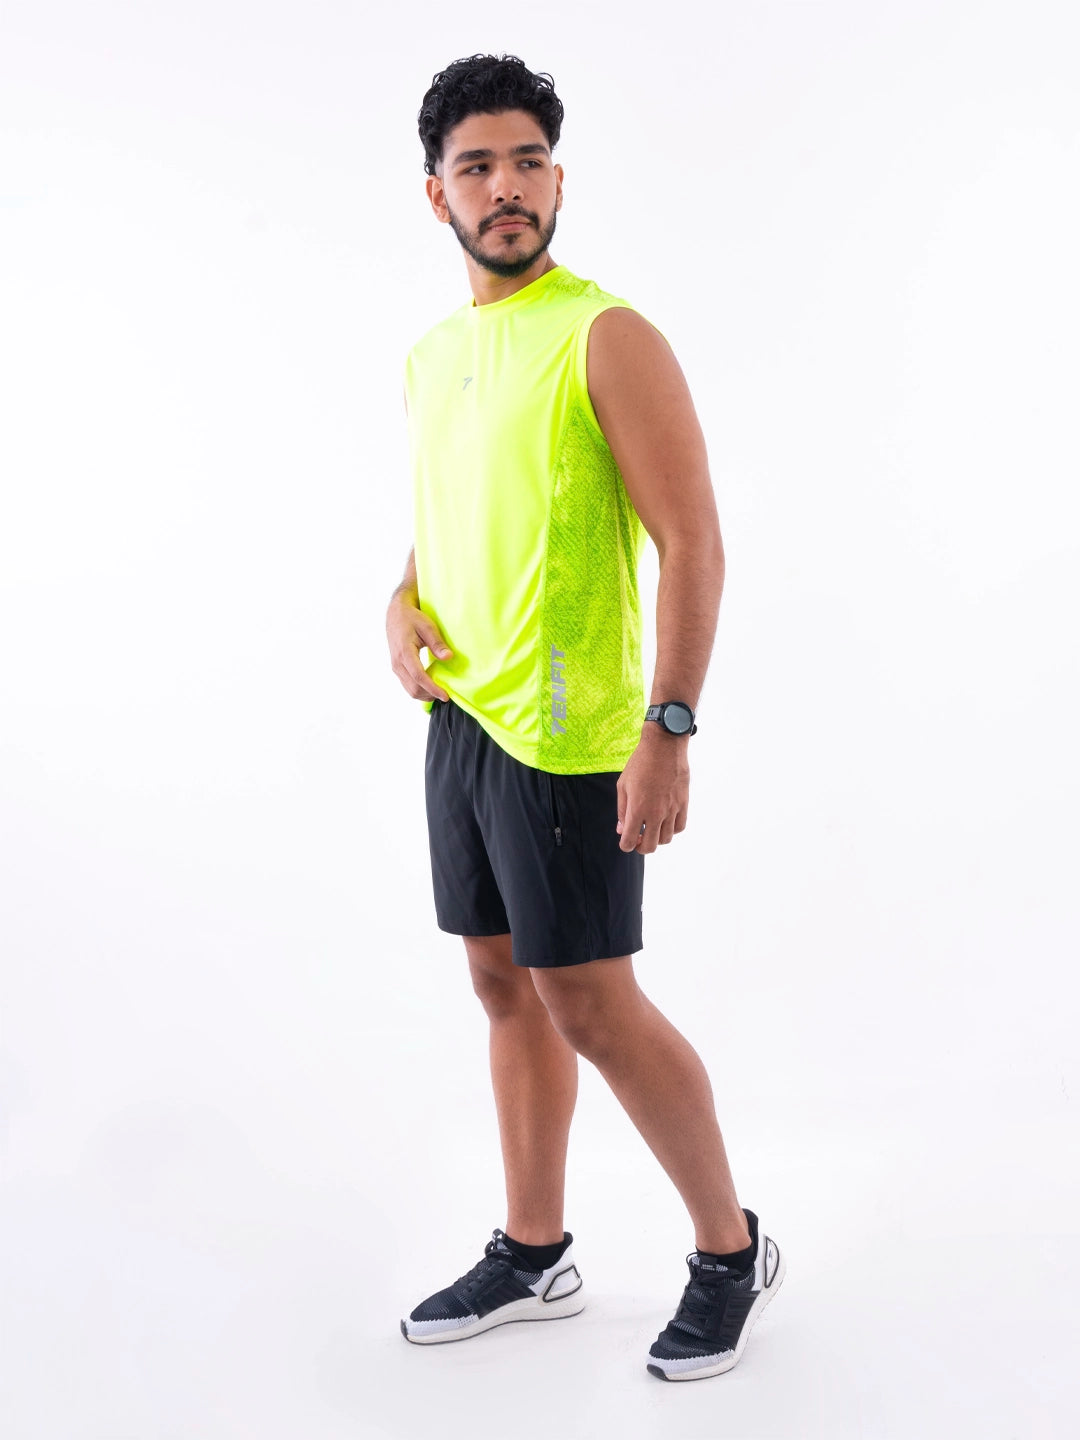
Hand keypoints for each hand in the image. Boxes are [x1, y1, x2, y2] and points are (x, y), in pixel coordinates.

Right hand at [386, 589, 452, 701]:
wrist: (396, 615)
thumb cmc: (413, 619)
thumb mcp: (427, 627)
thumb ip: (437, 643)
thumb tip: (448, 657)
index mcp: (404, 652)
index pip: (419, 676)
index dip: (433, 688)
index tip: (446, 695)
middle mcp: (397, 662)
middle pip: (413, 688)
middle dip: (430, 695)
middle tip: (446, 696)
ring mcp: (396, 667)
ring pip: (409, 689)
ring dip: (425, 695)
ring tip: (440, 693)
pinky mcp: (397, 668)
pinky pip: (407, 685)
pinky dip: (419, 690)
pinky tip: (431, 687)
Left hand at [615, 729, 689, 852]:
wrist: (664, 747)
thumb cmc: (640, 764)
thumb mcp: (623, 785)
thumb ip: (622, 810)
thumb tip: (622, 829)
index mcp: (637, 809)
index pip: (630, 841)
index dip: (625, 845)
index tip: (626, 840)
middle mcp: (655, 813)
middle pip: (650, 846)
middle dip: (641, 847)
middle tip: (638, 837)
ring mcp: (671, 810)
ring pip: (666, 839)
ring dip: (657, 838)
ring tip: (652, 827)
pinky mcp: (683, 803)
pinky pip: (679, 827)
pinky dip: (671, 829)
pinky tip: (665, 821)